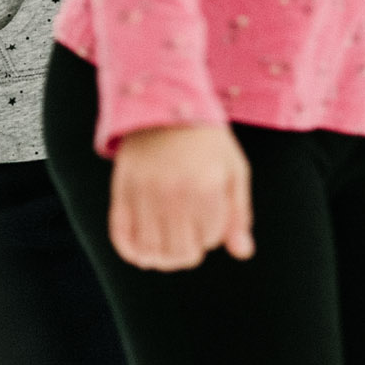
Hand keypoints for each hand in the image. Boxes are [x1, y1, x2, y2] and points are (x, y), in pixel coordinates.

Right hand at [108, 123, 253, 269]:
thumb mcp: (233, 170)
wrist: (164, 106)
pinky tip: (143, 251)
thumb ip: (238, 213)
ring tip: (168, 250)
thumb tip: (243, 253)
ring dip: (162, 258)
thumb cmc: (206, 141)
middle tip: (189, 243)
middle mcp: (173, 193)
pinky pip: (121, 237)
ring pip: (151, 252)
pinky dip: (132, 252)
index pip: (210, 238)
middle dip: (189, 254)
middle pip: (179, 253)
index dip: (213, 235)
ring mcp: (144, 193)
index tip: (210, 218)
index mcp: (206, 186)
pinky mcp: (121, 192)